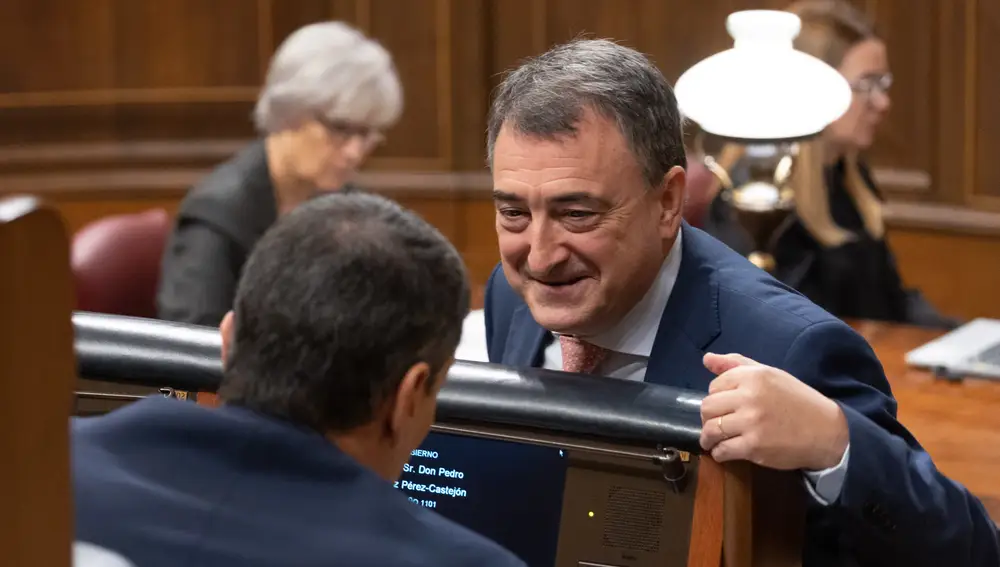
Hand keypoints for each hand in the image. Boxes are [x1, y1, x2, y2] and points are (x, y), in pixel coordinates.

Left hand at [699, 352, 848, 470]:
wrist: (825, 430)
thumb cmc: (796, 400)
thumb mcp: (770, 374)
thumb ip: (737, 364)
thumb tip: (707, 359)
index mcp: (753, 376)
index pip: (714, 386)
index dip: (716, 397)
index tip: (724, 405)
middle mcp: (749, 396)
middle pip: (707, 408)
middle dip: (708, 418)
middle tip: (716, 424)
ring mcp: (751, 422)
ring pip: (711, 430)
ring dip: (708, 438)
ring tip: (713, 440)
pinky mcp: (754, 446)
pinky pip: (722, 450)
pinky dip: (719, 453)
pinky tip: (725, 451)